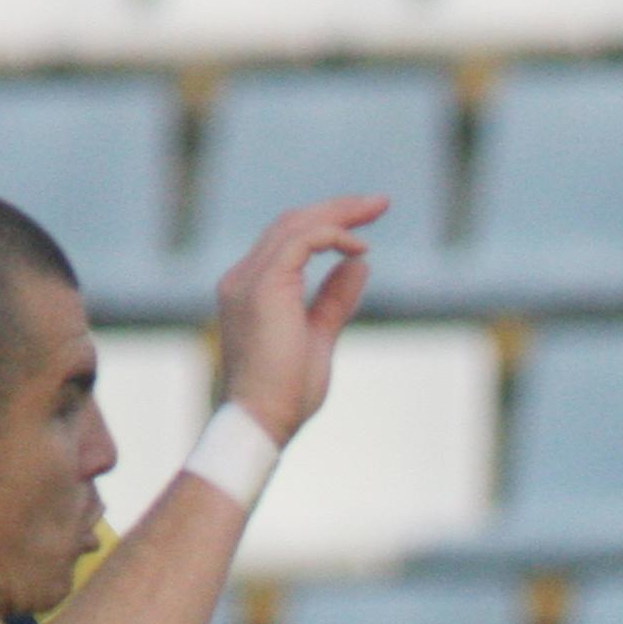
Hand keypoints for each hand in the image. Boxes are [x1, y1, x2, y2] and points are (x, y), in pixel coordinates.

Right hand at [216, 196, 386, 444]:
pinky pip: (302, 240)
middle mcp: (243, 277)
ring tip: (376, 209)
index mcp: (250, 289)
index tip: (365, 226)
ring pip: (295, 224)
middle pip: (291, 223)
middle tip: (379, 202)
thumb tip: (358, 264)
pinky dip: (333, 236)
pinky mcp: (263, 285)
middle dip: (337, 208)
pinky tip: (359, 248)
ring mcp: (248, 279)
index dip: (327, 225)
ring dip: (339, 214)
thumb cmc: (286, 392)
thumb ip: (334, 299)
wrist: (262, 421)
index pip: (287, 240)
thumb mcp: (319, 336)